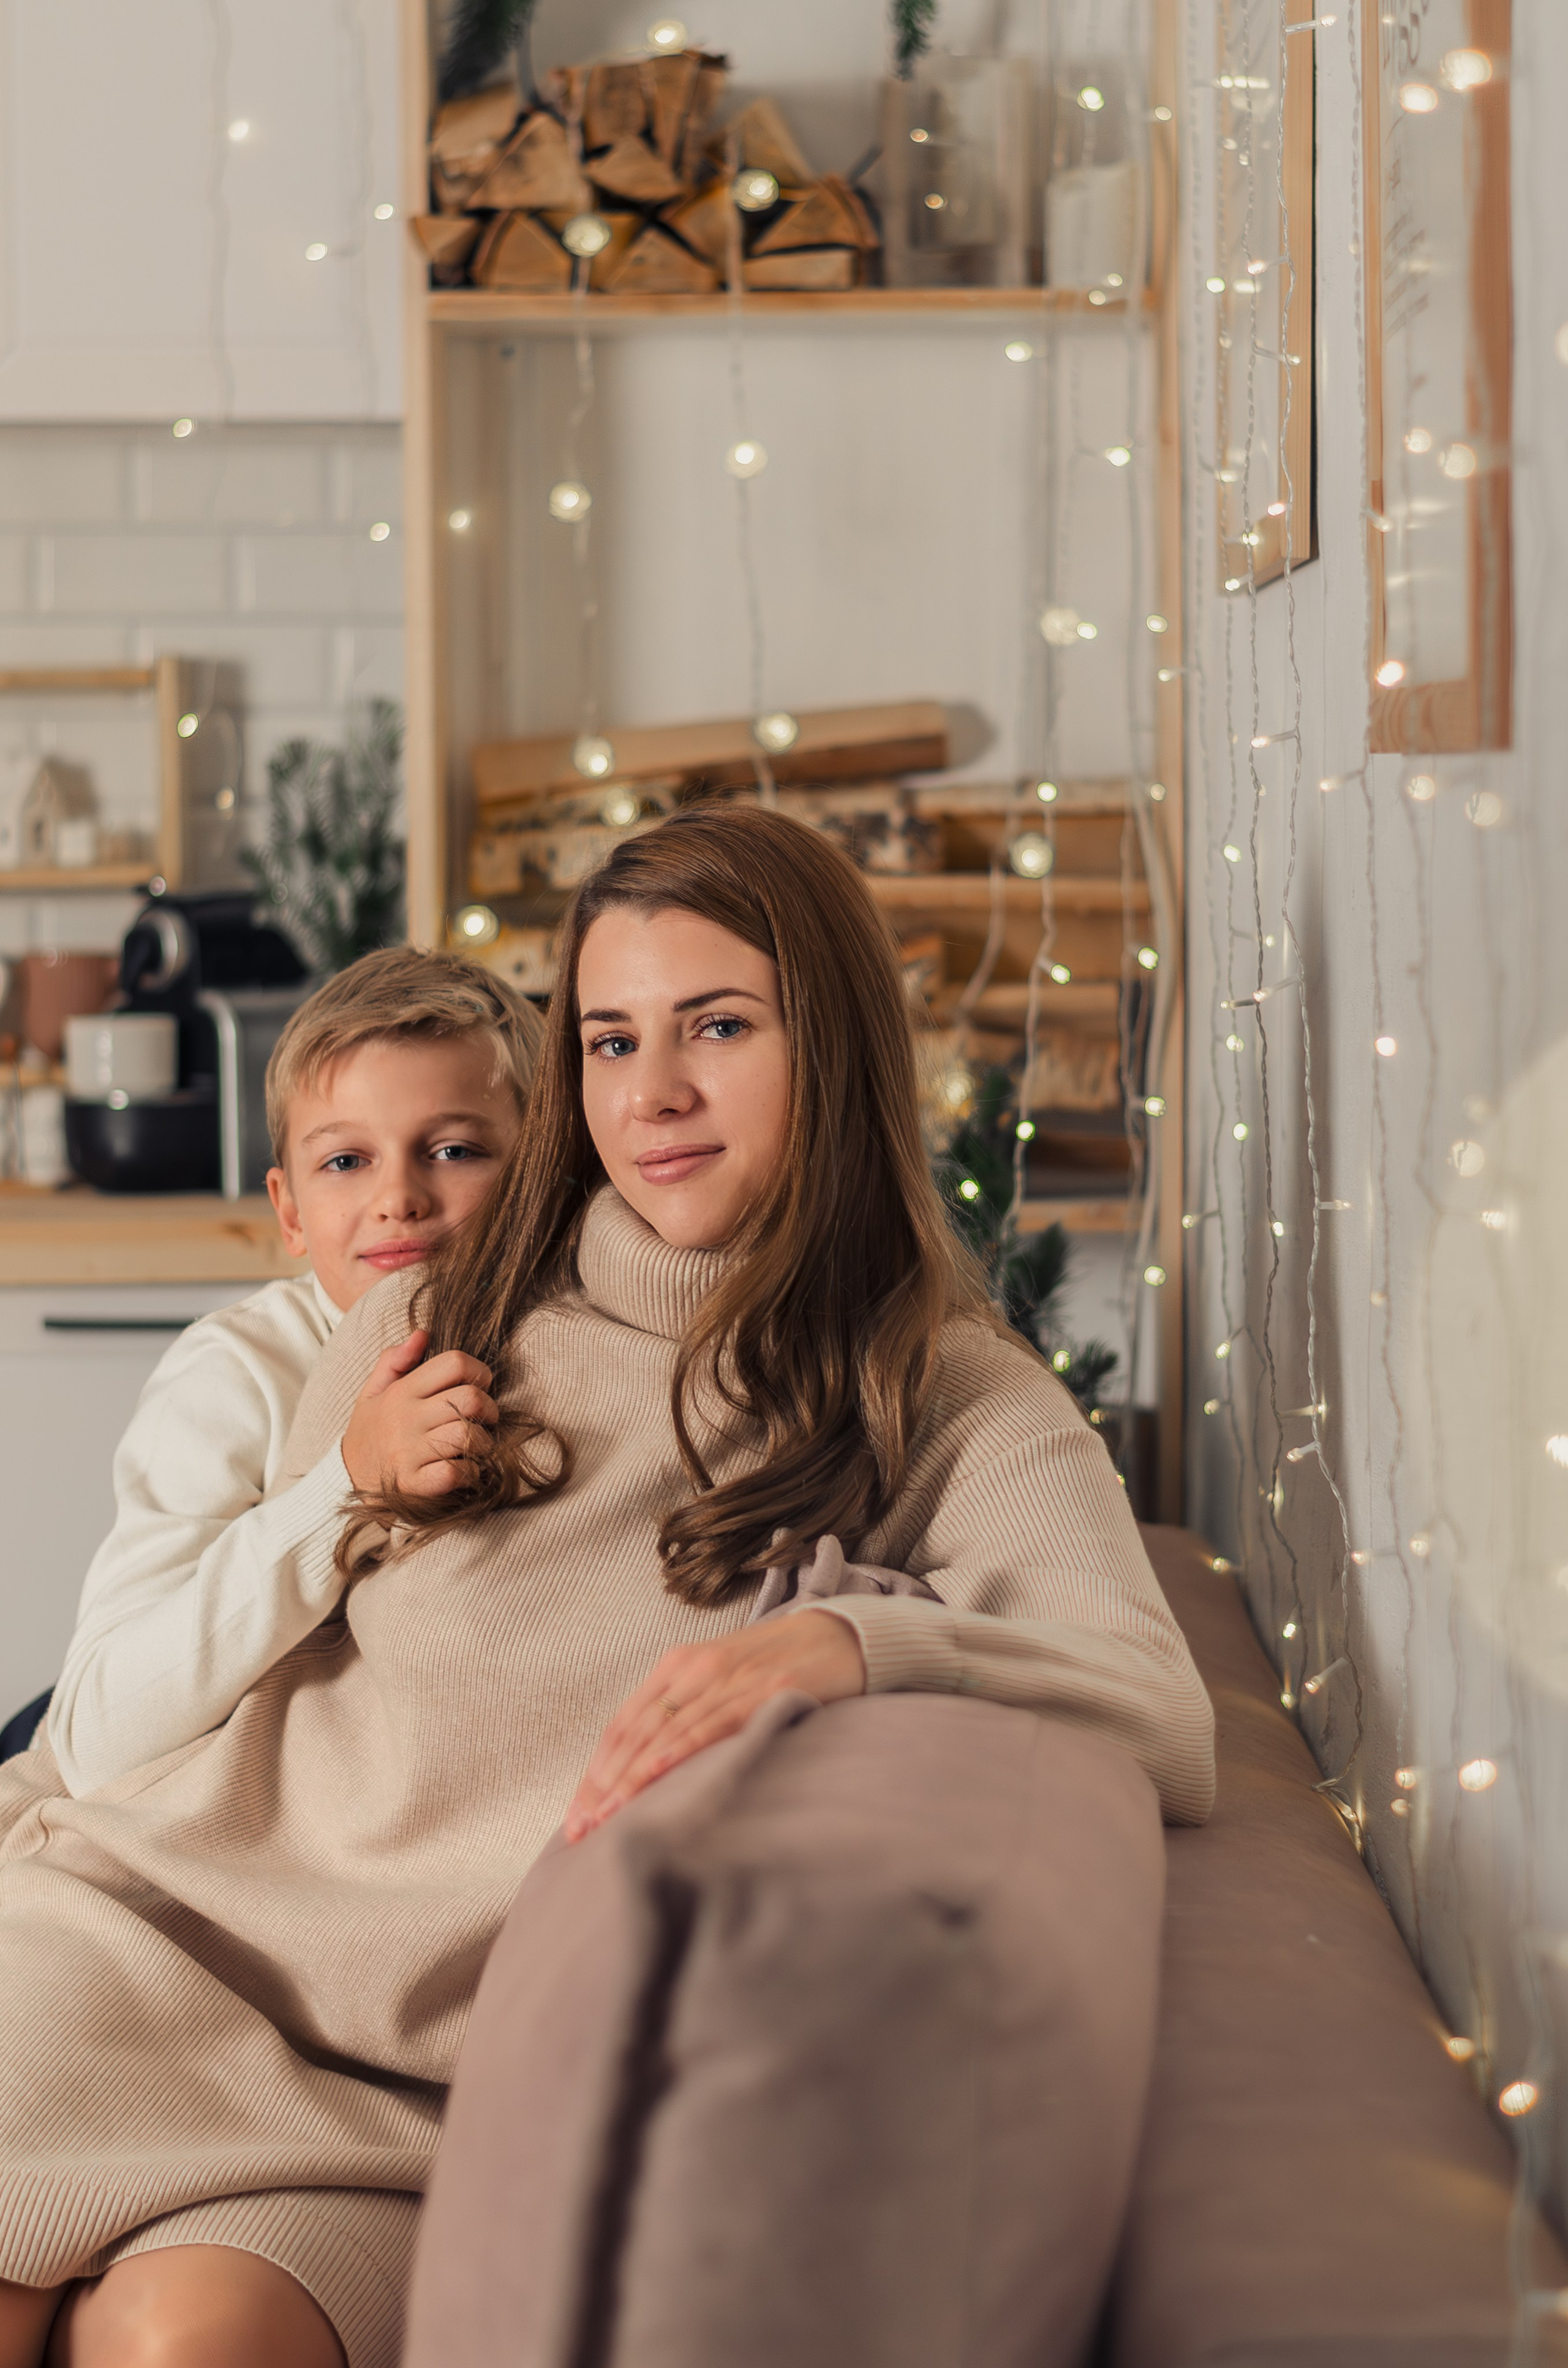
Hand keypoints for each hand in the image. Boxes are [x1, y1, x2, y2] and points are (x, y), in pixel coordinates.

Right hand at [341, 1328, 498, 1497]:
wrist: (345, 1479)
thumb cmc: (369, 1432)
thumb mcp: (372, 1391)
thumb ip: (395, 1360)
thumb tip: (422, 1334)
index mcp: (401, 1392)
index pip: (454, 1363)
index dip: (480, 1371)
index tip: (481, 1386)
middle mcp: (405, 1419)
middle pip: (470, 1399)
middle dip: (490, 1409)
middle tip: (485, 1419)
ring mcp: (408, 1452)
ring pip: (467, 1436)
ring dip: (482, 1444)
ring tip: (475, 1446)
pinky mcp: (413, 1483)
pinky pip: (454, 1473)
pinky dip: (469, 1473)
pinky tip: (464, 1470)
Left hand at [564, 1609, 865, 1842]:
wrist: (840, 1635)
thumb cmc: (776, 1666)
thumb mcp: (719, 1684)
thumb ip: (685, 1717)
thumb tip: (645, 1775)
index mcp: (677, 1666)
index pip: (623, 1724)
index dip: (596, 1771)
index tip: (576, 1816)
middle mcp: (694, 1668)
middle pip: (635, 1731)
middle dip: (603, 1783)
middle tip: (580, 1830)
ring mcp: (728, 1678)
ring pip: (666, 1731)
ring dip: (632, 1778)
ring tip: (608, 1817)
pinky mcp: (764, 1690)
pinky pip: (712, 1724)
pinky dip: (680, 1750)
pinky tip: (656, 1774)